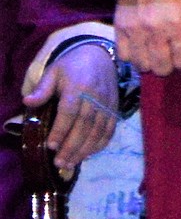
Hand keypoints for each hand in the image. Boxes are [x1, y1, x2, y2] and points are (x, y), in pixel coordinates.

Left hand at [24, 40, 119, 170]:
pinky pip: (110, 129)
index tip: (51, 145)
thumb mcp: (53, 72)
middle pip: (86, 124)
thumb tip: (27, 102)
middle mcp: (96, 95)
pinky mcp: (115, 107)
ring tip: (71, 163)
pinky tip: (89, 154)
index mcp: (79, 86)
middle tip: (59, 162)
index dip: (61, 129)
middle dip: (72, 145)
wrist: (99, 55)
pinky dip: (101, 143)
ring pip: (99, 129)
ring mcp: (108, 102)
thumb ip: (42, 89)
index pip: (70, 111)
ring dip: (85, 149)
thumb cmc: (71, 66)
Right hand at [115, 0, 180, 76]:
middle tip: (174, 55)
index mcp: (178, 22)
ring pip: (142, 65)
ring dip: (151, 61)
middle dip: (170, 65)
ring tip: (158, 52)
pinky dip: (134, 55)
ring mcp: (135, 29)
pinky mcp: (120, 26)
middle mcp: (155, 29)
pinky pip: (124, 56)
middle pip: (162, 68)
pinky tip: (143, 47)